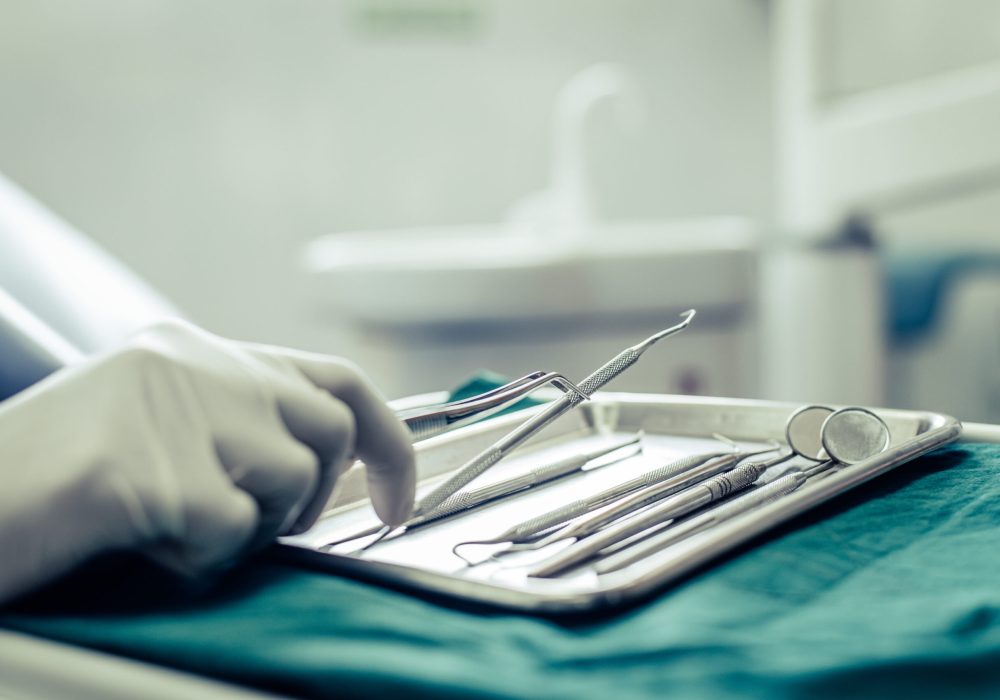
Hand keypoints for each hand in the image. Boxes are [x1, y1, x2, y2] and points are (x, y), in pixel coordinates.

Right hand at [0, 320, 413, 602]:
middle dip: (316, 496)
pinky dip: (200, 558)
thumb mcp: (159, 427)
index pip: (335, 379)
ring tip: (174, 530)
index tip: (398, 498)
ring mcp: (177, 408)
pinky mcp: (155, 468)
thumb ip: (240, 427)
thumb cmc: (55, 479)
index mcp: (195, 349)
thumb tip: (328, 470)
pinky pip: (232, 531)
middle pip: (329, 429)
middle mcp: (196, 363)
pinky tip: (141, 544)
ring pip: (292, 481)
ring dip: (251, 528)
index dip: (387, 440)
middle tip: (259, 527)